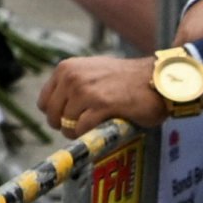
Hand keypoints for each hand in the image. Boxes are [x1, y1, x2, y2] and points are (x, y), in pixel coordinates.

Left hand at [35, 53, 163, 133]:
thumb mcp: (92, 72)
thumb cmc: (127, 79)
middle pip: (53, 116)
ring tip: (98, 124)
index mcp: (66, 68)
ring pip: (67, 124)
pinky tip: (105, 126)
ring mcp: (86, 91)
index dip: (57, 114)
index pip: (44, 102)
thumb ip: (72, 85)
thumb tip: (54, 110)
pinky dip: (92, 133)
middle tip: (86, 125)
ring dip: (81, 131)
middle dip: (67, 125)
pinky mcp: (102, 105)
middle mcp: (72, 77)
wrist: (158, 79)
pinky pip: (83, 129)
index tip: (72, 118)